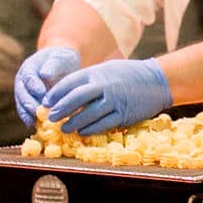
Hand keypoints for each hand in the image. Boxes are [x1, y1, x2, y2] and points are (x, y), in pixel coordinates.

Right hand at [14, 46, 79, 126]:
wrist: (62, 67)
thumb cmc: (63, 61)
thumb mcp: (61, 58)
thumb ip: (53, 65)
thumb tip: (44, 75)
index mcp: (29, 68)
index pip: (28, 77)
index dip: (34, 87)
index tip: (42, 94)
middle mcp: (22, 82)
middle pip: (21, 94)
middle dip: (29, 104)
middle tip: (38, 113)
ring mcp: (23, 94)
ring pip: (21, 105)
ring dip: (28, 115)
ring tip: (35, 123)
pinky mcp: (28, 105)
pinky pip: (26, 113)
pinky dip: (31, 120)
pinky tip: (37, 128)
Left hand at [43, 58, 171, 136]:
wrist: (156, 80)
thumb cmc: (128, 75)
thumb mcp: (106, 70)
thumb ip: (89, 79)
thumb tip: (66, 92)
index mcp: (97, 73)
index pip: (71, 82)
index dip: (56, 93)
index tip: (46, 102)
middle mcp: (104, 85)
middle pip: (77, 98)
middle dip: (61, 108)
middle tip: (50, 117)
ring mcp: (115, 100)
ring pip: (89, 114)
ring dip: (74, 122)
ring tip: (64, 129)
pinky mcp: (124, 114)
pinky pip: (104, 124)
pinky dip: (91, 129)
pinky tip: (82, 132)